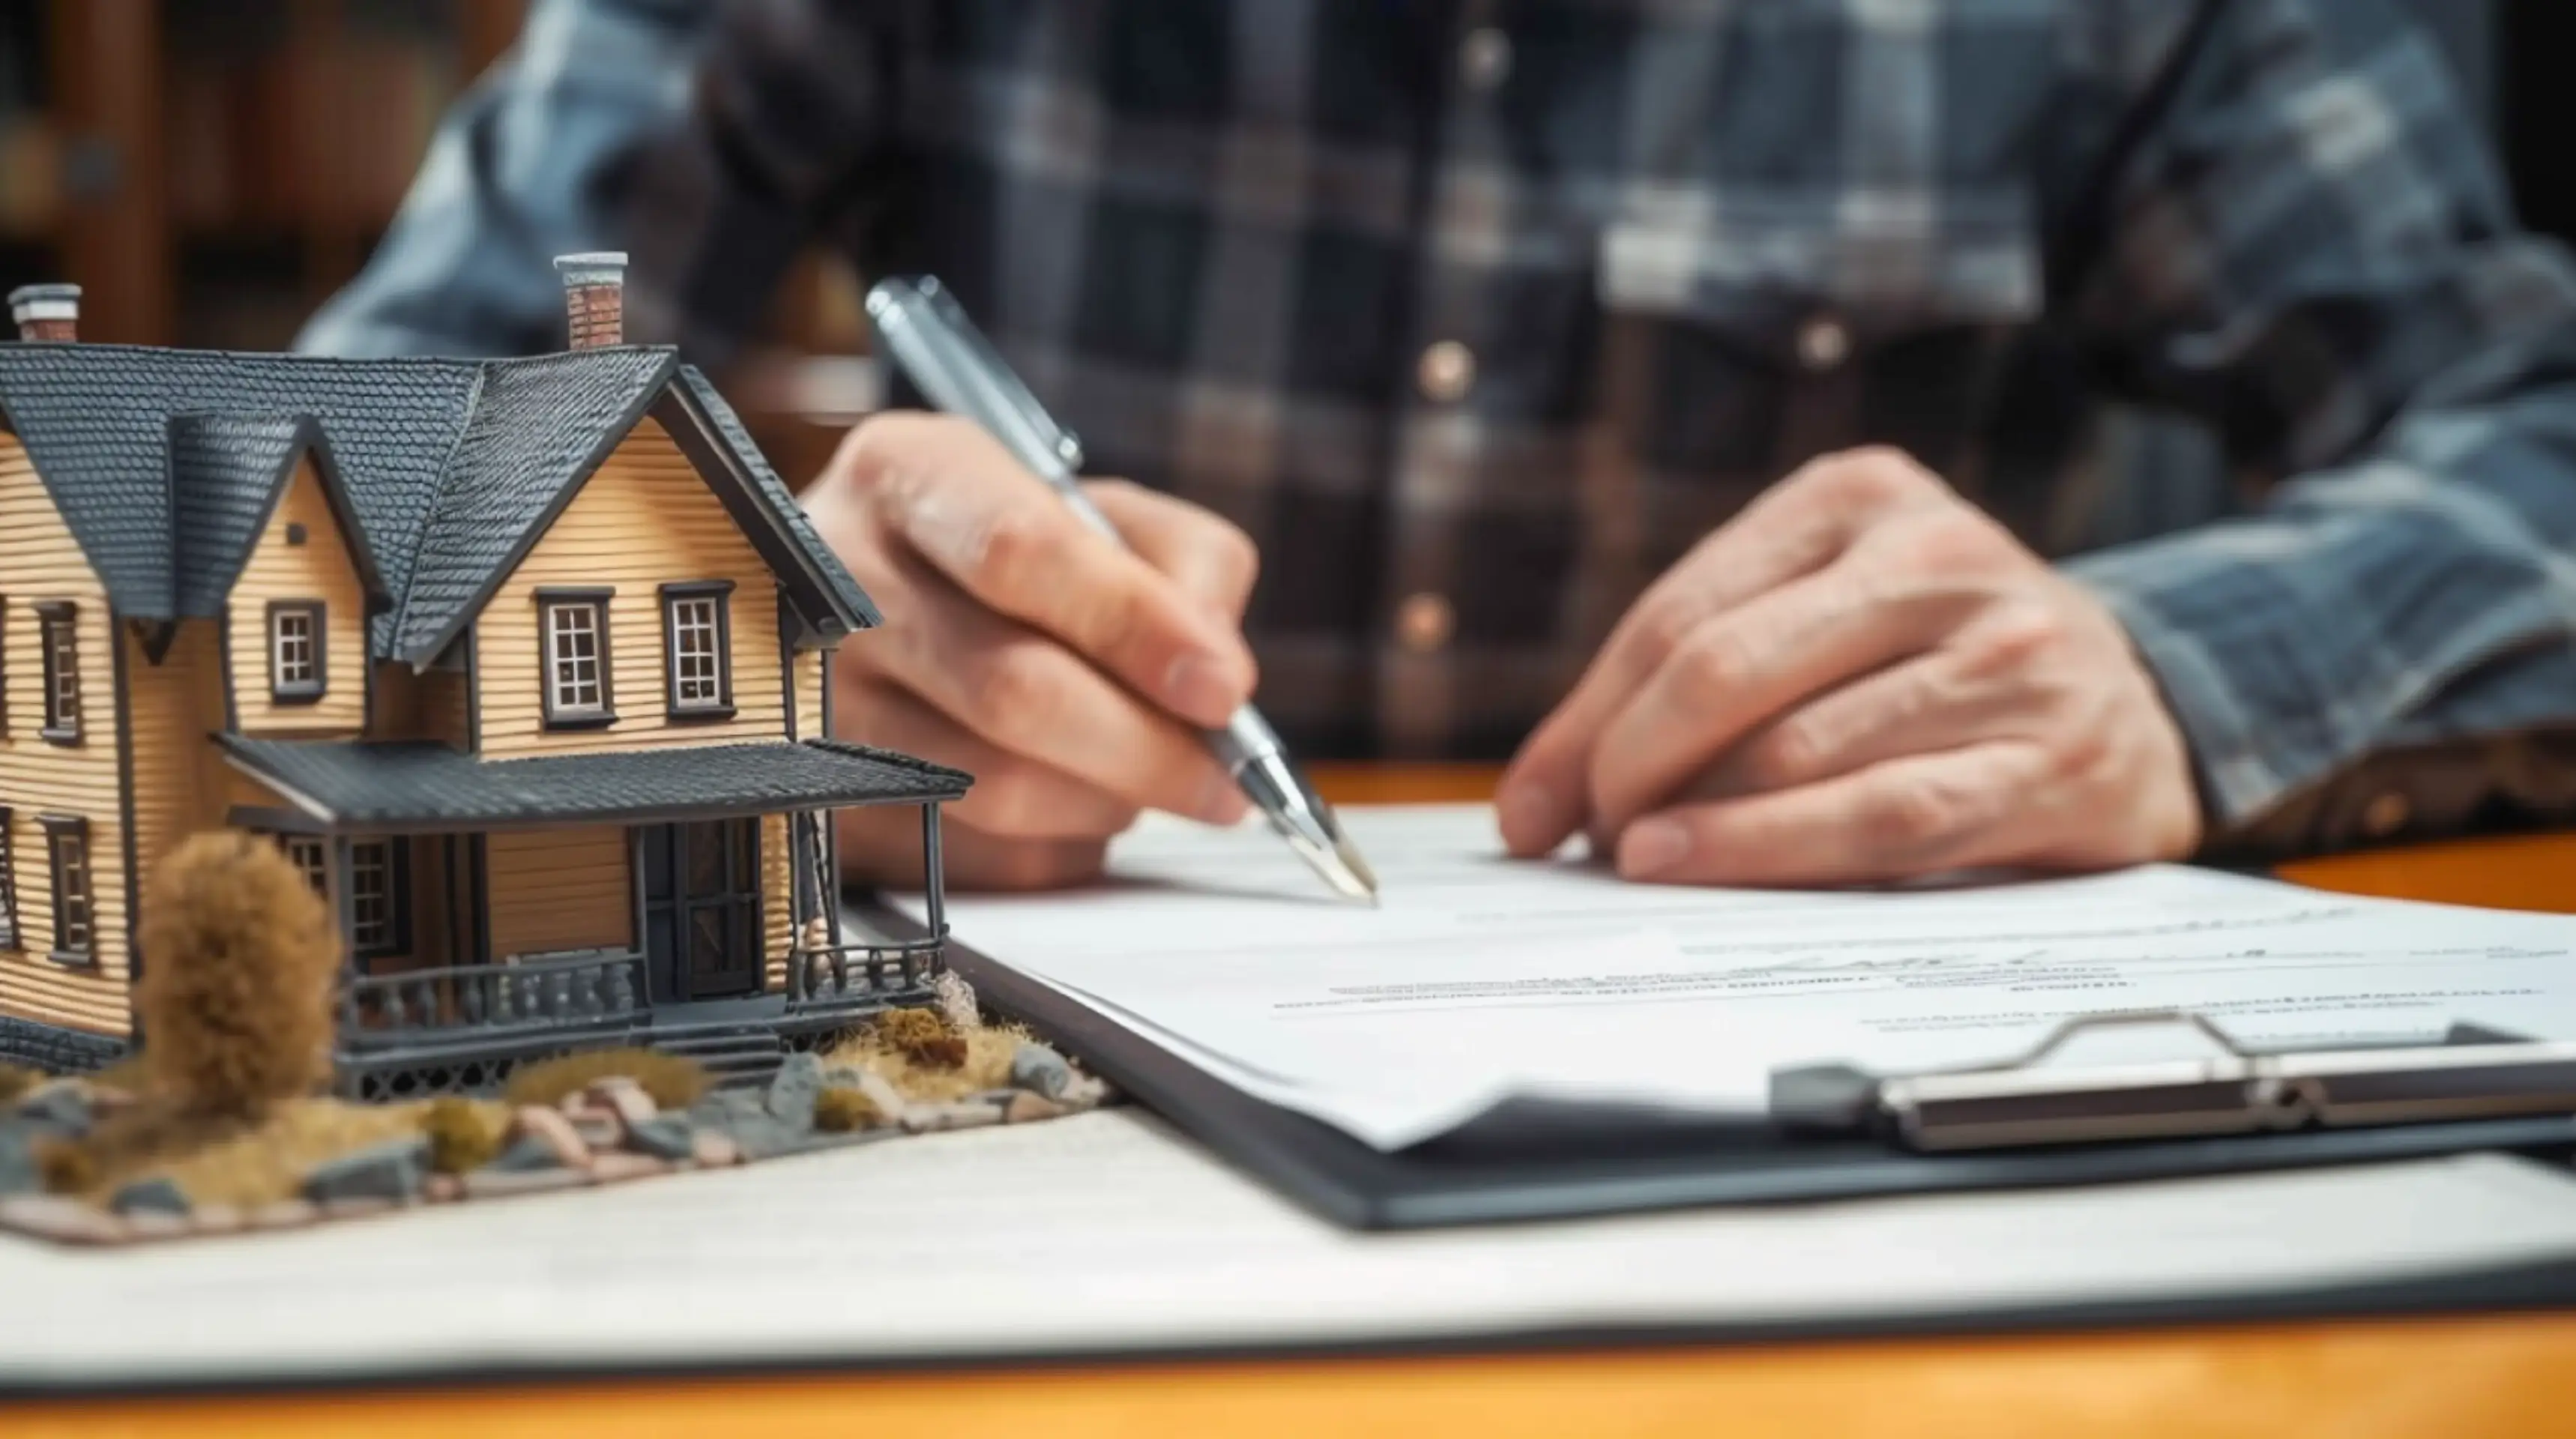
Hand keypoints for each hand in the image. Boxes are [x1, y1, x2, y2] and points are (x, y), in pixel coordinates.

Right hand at [801, 414, 1259, 889]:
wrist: (865, 613)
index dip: (1135, 626)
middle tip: (1226, 780)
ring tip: (1149, 775)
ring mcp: (815, 698)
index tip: (1223, 688)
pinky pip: (976, 855)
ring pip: (994, 786)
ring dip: (1106, 800)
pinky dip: (1058, 842)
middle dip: (1145, 746)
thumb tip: (1218, 672)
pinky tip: (1076, 802)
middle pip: (1011, 687)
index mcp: (908, 473)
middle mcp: (836, 582)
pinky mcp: (824, 800)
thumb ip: (1182, 562)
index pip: (1020, 551)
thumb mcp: (1096, 510)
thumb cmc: (1000, 555)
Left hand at [1496, 447, 2201, 885]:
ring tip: (1635, 862)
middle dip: (1624, 767)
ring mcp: (2006, 657)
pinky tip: (1700, 867)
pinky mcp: (2050, 762)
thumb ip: (1699, 669)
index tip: (1530, 809)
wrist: (2142, 705)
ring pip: (1793, 749)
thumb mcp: (1829, 615)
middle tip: (1582, 840)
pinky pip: (1880, 815)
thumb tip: (1541, 795)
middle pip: (1722, 669)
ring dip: (1689, 821)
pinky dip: (1769, 850)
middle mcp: (1938, 556)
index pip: (1679, 611)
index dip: (1584, 720)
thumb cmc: (1937, 663)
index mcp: (1860, 497)